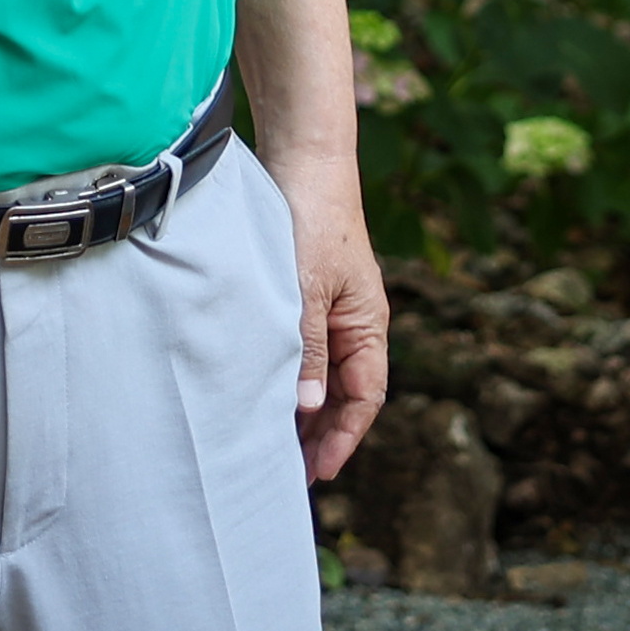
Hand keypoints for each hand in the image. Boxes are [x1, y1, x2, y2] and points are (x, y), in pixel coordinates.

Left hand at [278, 145, 389, 481]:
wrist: (302, 157)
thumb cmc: (311, 219)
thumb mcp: (306, 290)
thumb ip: (306, 348)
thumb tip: (306, 408)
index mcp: (369, 324)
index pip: (366, 398)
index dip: (343, 437)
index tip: (317, 472)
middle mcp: (354, 322)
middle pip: (343, 394)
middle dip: (320, 435)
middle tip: (287, 473)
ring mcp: (329, 309)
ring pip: (320, 375)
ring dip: (301, 409)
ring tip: (270, 443)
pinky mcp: (303, 295)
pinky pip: (300, 350)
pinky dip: (287, 376)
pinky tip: (261, 392)